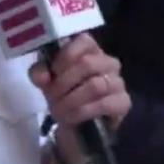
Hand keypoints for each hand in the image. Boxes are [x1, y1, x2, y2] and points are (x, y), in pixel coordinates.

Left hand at [29, 35, 130, 162]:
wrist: (78, 122)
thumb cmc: (64, 92)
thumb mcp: (47, 80)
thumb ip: (40, 72)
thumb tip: (42, 76)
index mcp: (91, 50)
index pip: (83, 41)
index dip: (65, 56)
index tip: (52, 72)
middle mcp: (108, 62)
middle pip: (88, 64)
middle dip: (64, 83)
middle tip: (52, 97)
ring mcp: (118, 82)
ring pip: (96, 85)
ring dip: (72, 100)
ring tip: (59, 111)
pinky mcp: (123, 102)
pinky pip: (105, 104)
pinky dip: (83, 112)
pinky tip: (73, 118)